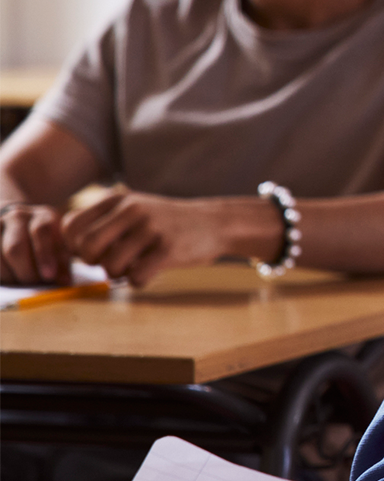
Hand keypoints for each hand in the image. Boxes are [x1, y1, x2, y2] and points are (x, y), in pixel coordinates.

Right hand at [0, 203, 72, 284]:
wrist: (21, 228)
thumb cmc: (48, 243)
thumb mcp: (59, 248)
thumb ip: (62, 263)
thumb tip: (64, 281)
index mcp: (44, 216)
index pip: (41, 231)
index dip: (44, 255)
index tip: (49, 276)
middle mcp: (19, 216)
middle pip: (16, 247)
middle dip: (26, 271)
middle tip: (34, 283)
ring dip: (11, 275)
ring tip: (22, 282)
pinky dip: (1, 273)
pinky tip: (10, 277)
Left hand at [62, 191, 278, 287]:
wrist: (216, 222)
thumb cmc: (167, 222)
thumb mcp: (134, 209)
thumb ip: (103, 221)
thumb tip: (70, 250)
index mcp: (119, 199)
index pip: (72, 225)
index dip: (75, 245)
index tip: (93, 250)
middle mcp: (133, 210)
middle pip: (86, 247)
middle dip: (93, 262)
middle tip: (110, 262)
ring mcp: (152, 229)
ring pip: (111, 266)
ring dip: (118, 274)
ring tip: (132, 267)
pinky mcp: (169, 249)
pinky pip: (136, 278)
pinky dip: (138, 281)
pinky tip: (149, 272)